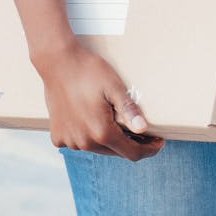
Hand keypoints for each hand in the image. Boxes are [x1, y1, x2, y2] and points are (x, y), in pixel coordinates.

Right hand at [36, 40, 164, 161]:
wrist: (57, 62)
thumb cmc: (88, 71)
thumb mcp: (114, 87)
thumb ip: (129, 110)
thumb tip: (143, 128)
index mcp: (101, 132)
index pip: (131, 153)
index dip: (148, 150)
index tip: (158, 142)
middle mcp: (84, 142)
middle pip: (115, 152)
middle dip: (131, 144)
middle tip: (143, 131)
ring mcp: (69, 140)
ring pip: (97, 148)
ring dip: (109, 140)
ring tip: (118, 124)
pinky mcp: (58, 135)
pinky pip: (79, 142)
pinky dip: (89, 135)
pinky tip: (93, 121)